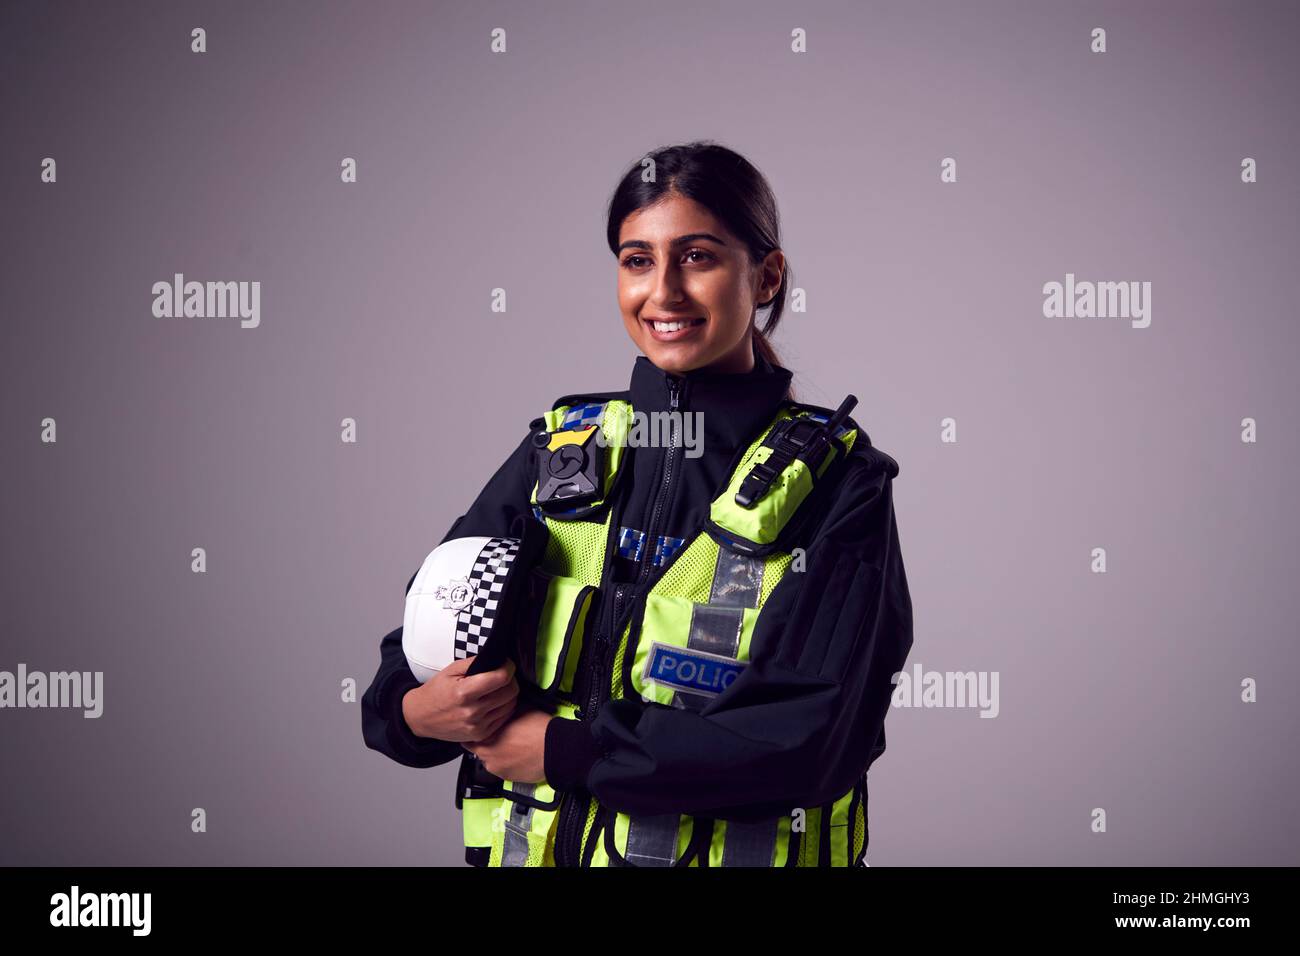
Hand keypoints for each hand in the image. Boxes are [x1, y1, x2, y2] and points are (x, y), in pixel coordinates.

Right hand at [401, 656, 518, 742]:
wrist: (420, 718)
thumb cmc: (436, 691)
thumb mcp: (450, 670)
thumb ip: (475, 662)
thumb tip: (497, 657)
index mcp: (464, 693)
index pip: (501, 678)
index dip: (508, 667)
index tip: (506, 664)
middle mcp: (472, 712)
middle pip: (510, 692)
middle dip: (510, 680)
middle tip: (502, 676)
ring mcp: (477, 726)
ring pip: (510, 705)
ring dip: (509, 694)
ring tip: (498, 689)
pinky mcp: (480, 735)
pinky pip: (504, 718)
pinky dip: (504, 708)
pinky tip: (495, 702)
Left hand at [463, 709, 551, 782]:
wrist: (555, 750)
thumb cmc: (540, 730)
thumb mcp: (518, 710)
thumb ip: (503, 711)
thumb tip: (499, 706)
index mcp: (487, 736)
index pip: (470, 735)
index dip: (476, 729)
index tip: (479, 727)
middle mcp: (487, 754)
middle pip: (477, 748)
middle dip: (484, 742)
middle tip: (496, 736)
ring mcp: (497, 768)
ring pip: (488, 760)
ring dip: (494, 753)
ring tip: (510, 746)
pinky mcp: (507, 778)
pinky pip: (500, 769)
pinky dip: (505, 763)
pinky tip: (516, 755)